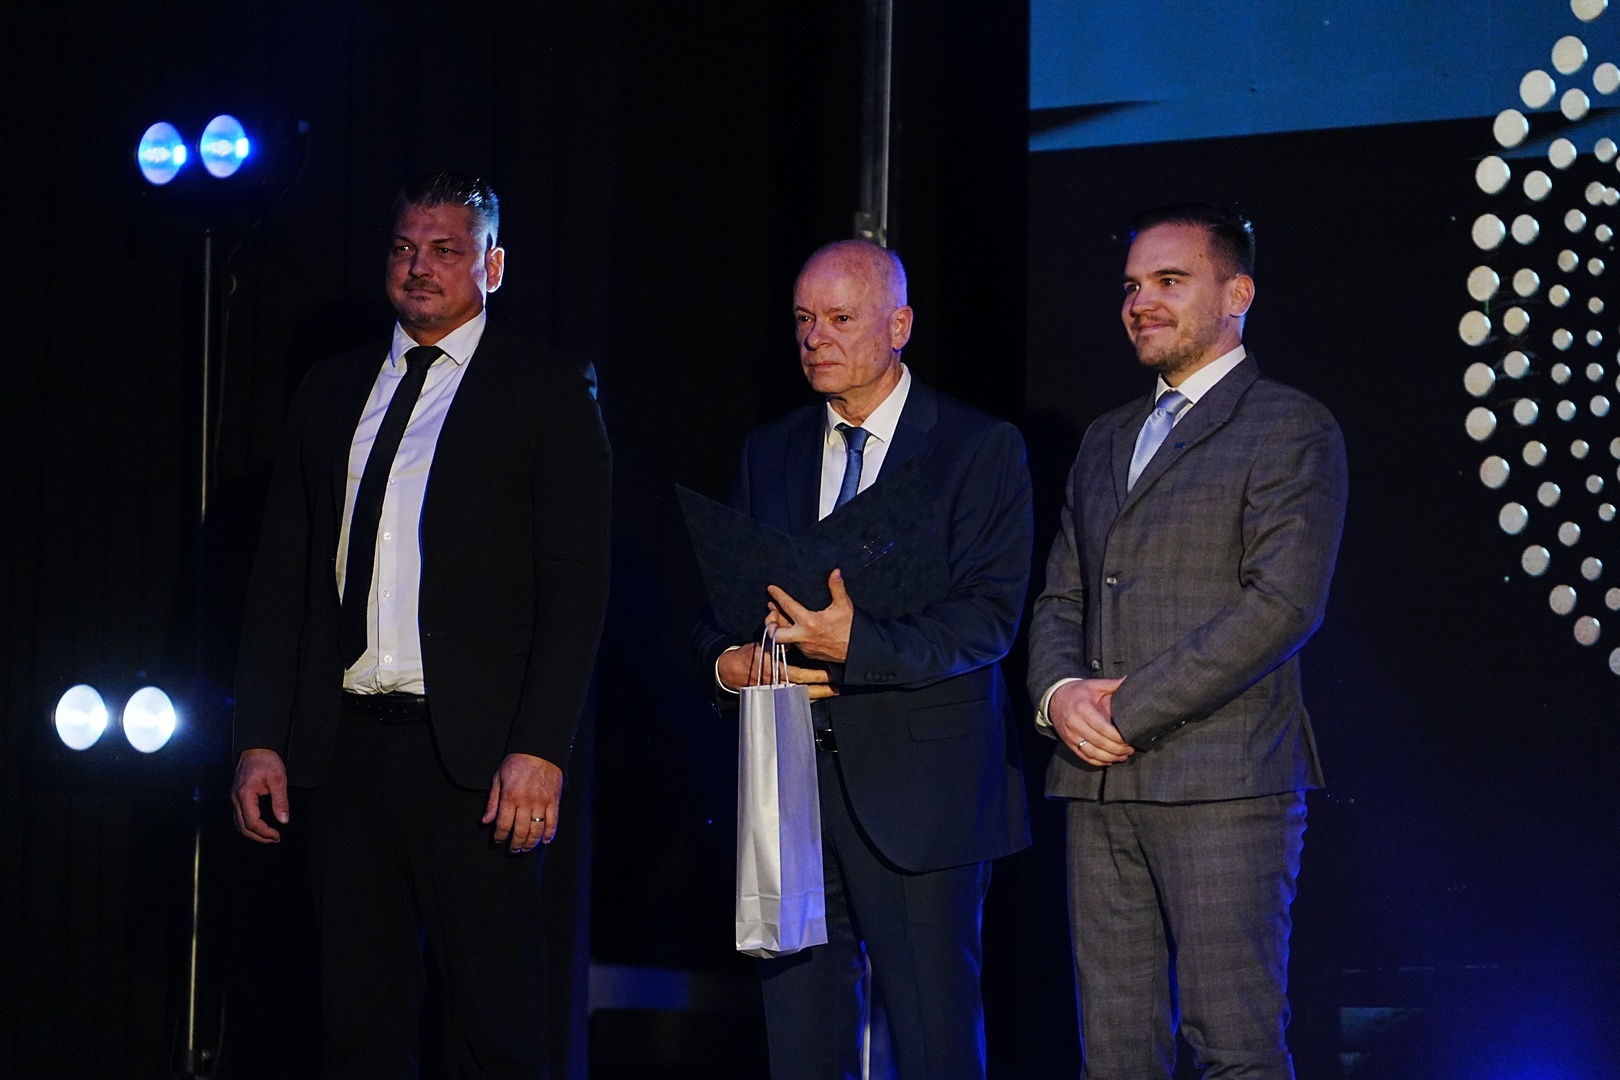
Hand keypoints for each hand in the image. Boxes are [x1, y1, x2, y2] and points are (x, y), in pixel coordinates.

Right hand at [231, 748, 289, 843]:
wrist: (255, 749)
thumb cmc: (266, 761)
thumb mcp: (278, 779)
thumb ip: (280, 801)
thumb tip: (283, 820)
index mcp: (245, 795)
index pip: (252, 822)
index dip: (264, 832)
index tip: (277, 835)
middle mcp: (236, 799)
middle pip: (243, 827)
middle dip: (259, 837)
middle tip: (275, 839)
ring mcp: (234, 799)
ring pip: (239, 824)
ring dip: (253, 833)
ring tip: (269, 836)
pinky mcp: (237, 798)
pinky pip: (240, 817)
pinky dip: (249, 826)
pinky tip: (260, 827)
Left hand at [482, 753, 562, 851]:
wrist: (539, 750)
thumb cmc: (516, 763)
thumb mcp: (498, 779)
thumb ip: (492, 802)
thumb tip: (486, 821)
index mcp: (510, 797)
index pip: (504, 824)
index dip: (500, 836)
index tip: (498, 840)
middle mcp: (526, 802)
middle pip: (520, 831)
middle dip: (515, 844)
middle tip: (513, 849)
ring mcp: (541, 802)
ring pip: (536, 830)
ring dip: (531, 843)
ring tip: (526, 848)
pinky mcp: (554, 801)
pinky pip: (553, 822)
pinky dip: (549, 834)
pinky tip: (544, 841)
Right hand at [717, 643, 840, 700]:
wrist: (732, 672)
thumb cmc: (748, 655)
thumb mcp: (759, 641)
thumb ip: (771, 631)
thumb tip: (777, 614)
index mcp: (771, 665)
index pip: (795, 670)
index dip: (812, 673)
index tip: (827, 668)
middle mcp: (774, 680)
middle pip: (801, 685)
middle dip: (820, 684)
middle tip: (835, 682)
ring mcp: (775, 690)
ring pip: (799, 695)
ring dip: (818, 694)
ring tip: (833, 691)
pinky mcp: (774, 696)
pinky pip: (793, 700)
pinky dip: (807, 700)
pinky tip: (820, 698)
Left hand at [767, 569, 852, 663]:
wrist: (857, 651)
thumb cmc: (850, 628)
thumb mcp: (844, 605)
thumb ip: (837, 587)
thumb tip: (835, 571)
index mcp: (810, 622)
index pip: (788, 606)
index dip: (778, 595)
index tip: (771, 588)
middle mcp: (803, 636)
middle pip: (775, 633)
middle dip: (770, 622)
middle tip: (771, 610)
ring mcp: (804, 647)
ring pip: (783, 639)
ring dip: (780, 628)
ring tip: (778, 616)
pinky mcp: (808, 654)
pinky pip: (794, 644)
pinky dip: (790, 636)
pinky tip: (792, 628)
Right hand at [1049, 678, 1133, 764]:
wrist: (1054, 698)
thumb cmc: (1078, 692)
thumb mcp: (1094, 685)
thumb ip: (1113, 684)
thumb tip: (1131, 680)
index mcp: (1082, 709)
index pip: (1102, 728)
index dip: (1118, 737)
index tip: (1130, 739)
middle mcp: (1074, 724)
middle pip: (1099, 742)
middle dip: (1117, 749)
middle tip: (1131, 749)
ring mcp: (1070, 735)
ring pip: (1092, 753)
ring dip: (1110, 757)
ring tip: (1123, 756)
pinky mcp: (1069, 743)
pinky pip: (1084, 757)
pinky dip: (1098, 761)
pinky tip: (1110, 760)